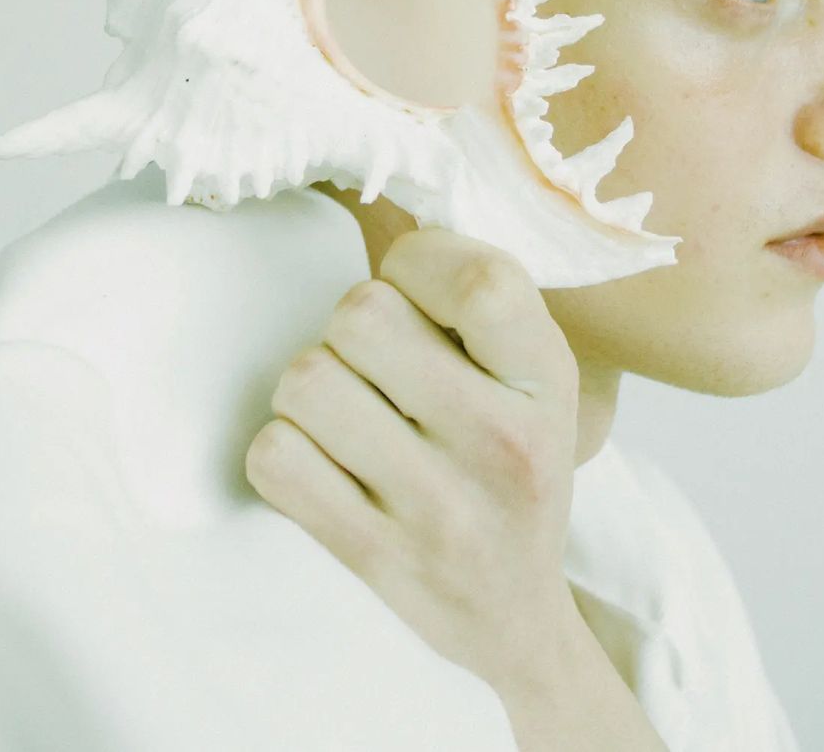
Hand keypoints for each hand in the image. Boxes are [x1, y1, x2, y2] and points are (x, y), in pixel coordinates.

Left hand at [244, 224, 581, 692]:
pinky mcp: (372, 557)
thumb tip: (386, 204)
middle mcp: (504, 444)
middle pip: (361, 313)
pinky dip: (285, 448)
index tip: (420, 294)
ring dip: (313, 387)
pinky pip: (274, 457)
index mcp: (550, 379)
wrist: (514, 618)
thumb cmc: (512, 465)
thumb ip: (478, 295)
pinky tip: (325, 462)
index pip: (475, 275)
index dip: (418, 263)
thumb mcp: (536, 376)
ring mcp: (438, 510)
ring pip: (307, 378)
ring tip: (352, 414)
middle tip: (379, 364)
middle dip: (354, 327)